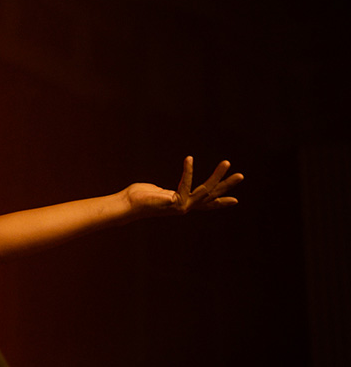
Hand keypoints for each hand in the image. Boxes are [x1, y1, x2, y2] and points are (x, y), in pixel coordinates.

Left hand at [124, 156, 242, 217]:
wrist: (126, 205)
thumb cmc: (138, 196)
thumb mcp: (157, 192)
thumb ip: (168, 192)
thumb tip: (168, 193)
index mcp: (182, 204)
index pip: (205, 204)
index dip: (220, 202)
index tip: (236, 200)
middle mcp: (184, 207)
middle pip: (211, 196)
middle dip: (226, 185)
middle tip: (241, 175)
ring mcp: (181, 206)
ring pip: (205, 190)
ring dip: (217, 175)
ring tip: (227, 162)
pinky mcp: (174, 202)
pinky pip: (185, 184)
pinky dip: (187, 171)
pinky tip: (189, 159)